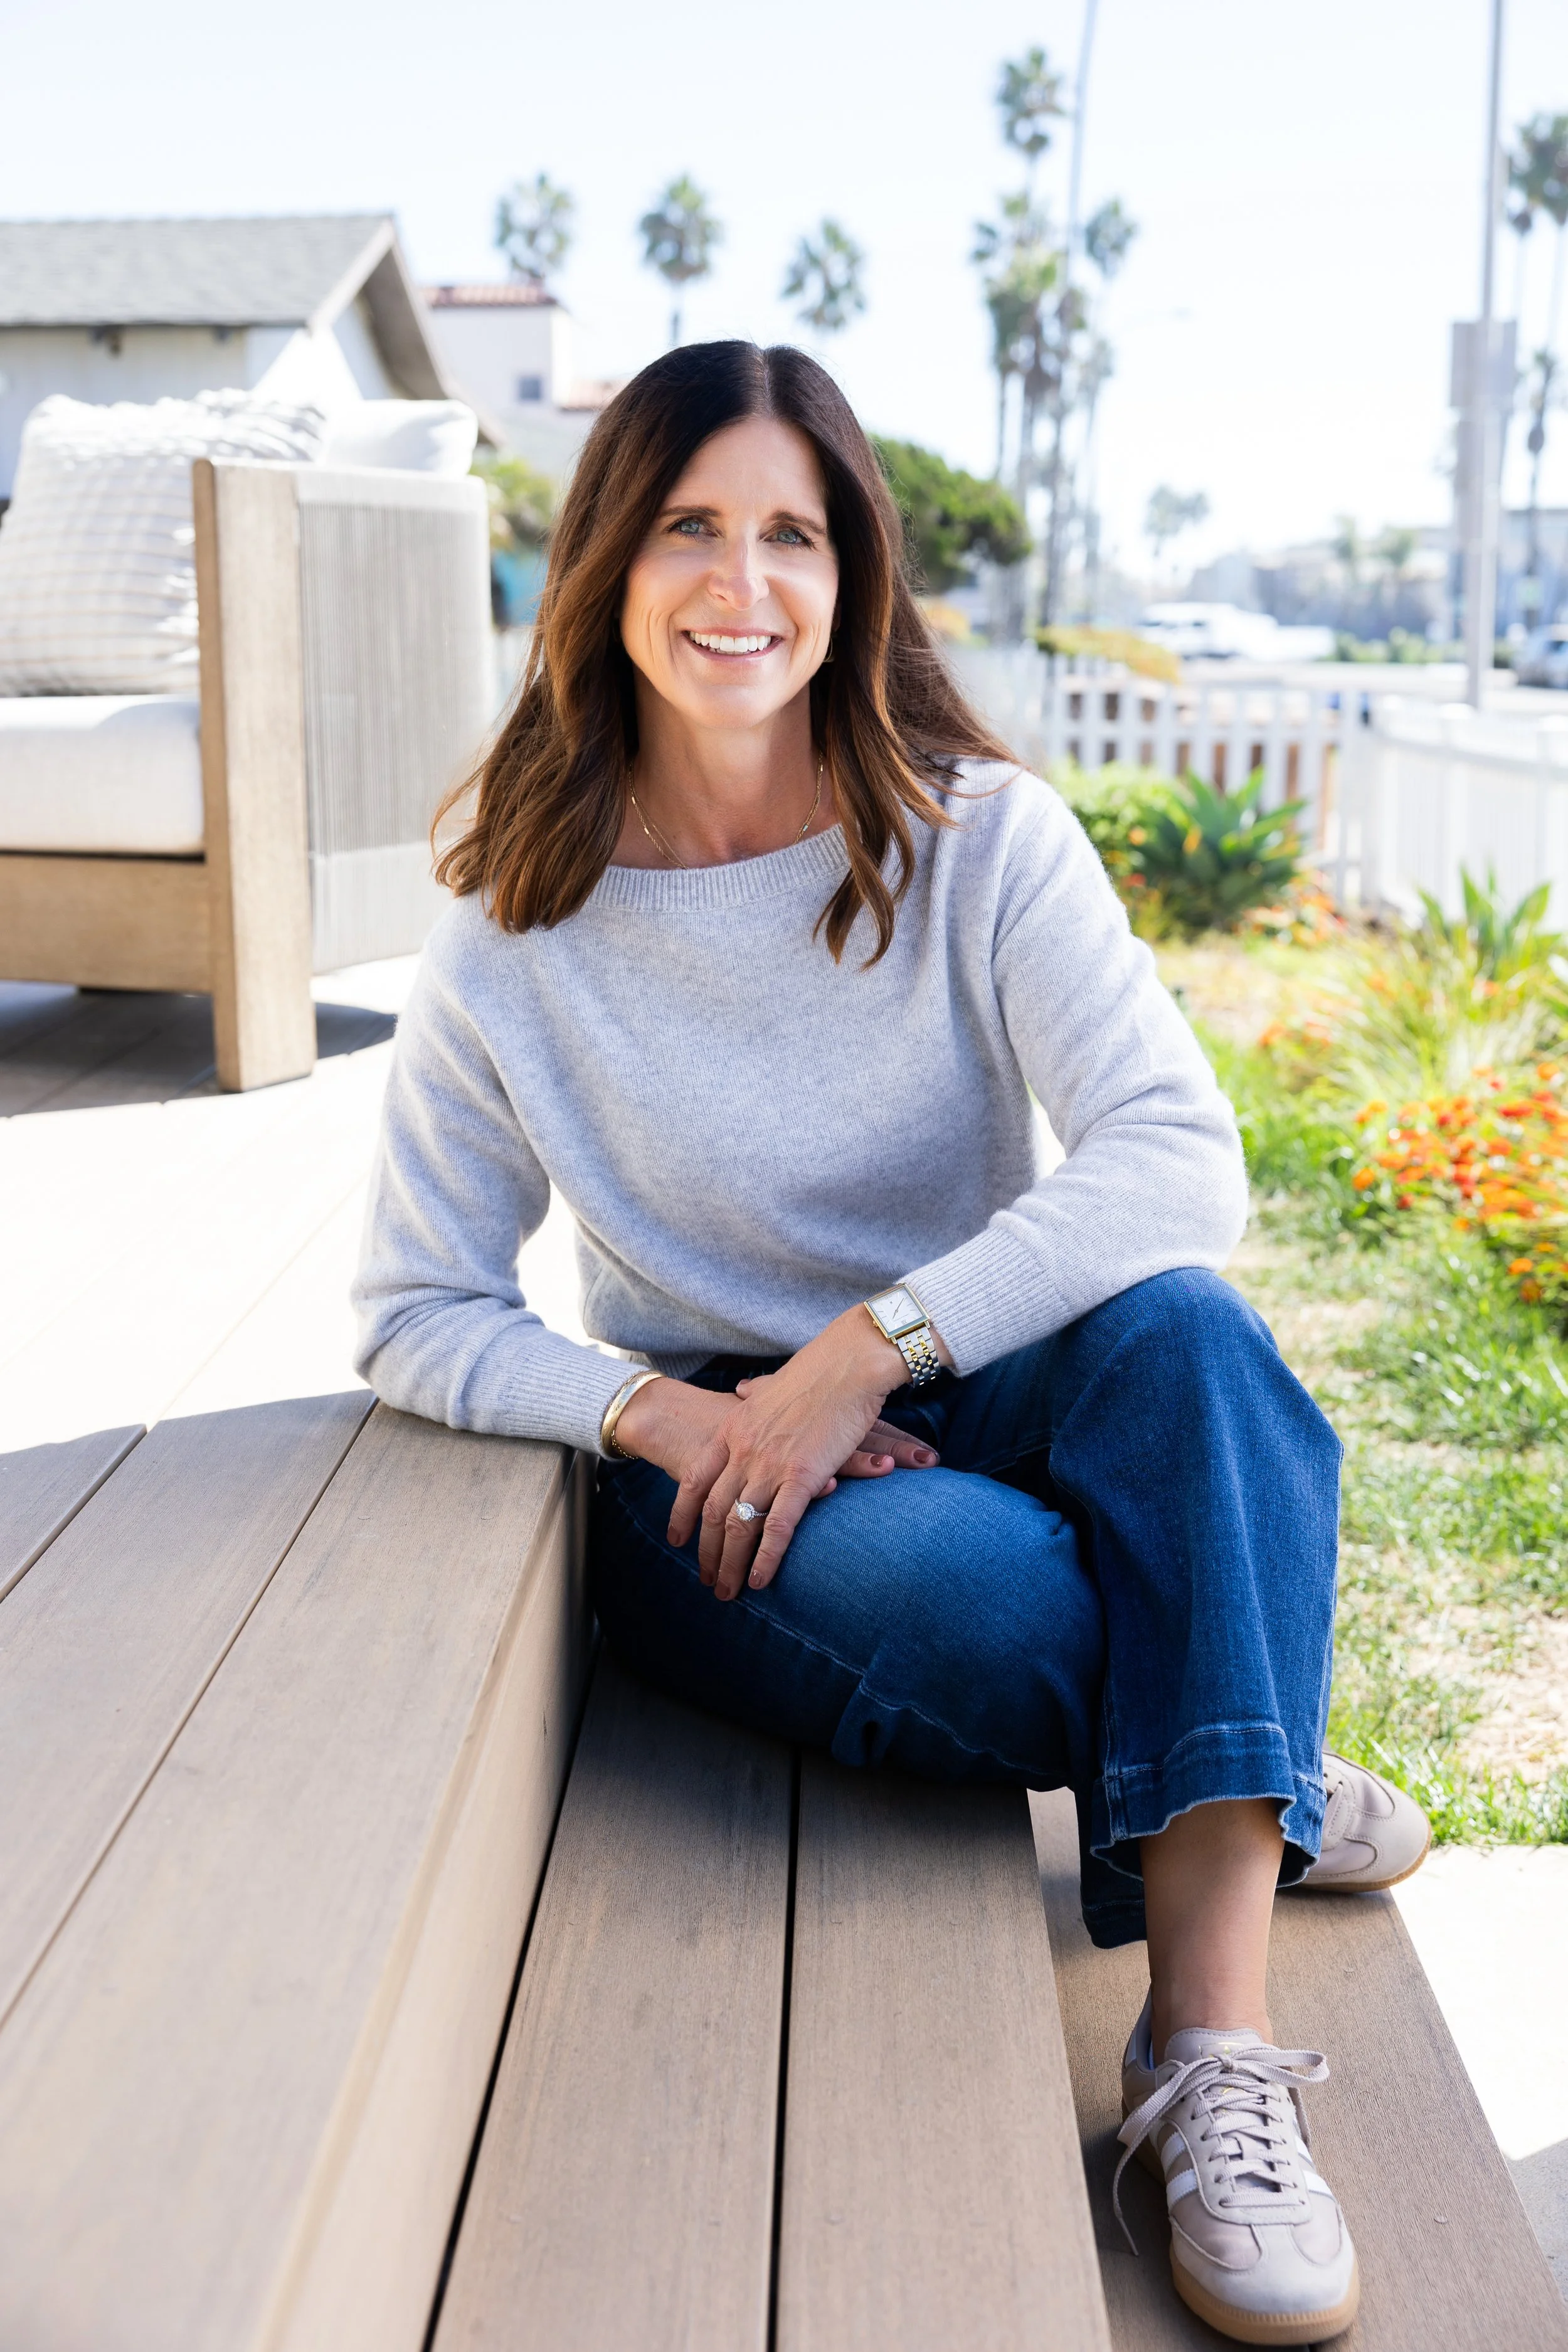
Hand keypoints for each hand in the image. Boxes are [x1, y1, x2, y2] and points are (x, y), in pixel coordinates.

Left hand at [613, 1308, 940, 1599]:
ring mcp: (770, 1464)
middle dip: (706, 1551)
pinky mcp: (802, 1475)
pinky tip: (759, 1580)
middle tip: (705, 1579)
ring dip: (729, 1563)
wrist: (850, 1361)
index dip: (683, 1514)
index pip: (695, 1480)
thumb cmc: (820, 1369)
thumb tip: (742, 1390)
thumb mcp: (773, 1382)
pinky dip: (765, 1558)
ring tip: (726, 1591)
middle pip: (713, 1511)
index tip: (677, 1539)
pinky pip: (776, 1527)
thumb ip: (754, 1392)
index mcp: (734, 1429)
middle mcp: (744, 1450)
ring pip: (739, 1525)